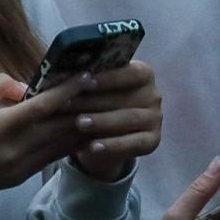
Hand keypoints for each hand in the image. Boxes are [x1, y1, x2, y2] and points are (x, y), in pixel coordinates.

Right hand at [0, 72, 89, 219]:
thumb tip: (28, 86)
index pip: (44, 106)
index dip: (69, 89)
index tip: (87, 75)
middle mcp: (14, 150)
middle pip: (60, 125)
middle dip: (83, 105)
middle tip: (102, 87)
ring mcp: (20, 167)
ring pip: (62, 144)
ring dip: (82, 125)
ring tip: (100, 106)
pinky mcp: (22, 178)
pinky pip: (52, 156)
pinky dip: (69, 141)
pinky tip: (81, 128)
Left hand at [67, 60, 162, 180]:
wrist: (102, 140)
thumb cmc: (95, 105)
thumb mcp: (92, 92)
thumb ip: (86, 82)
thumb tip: (64, 73)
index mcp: (143, 74)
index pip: (130, 72)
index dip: (108, 77)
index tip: (84, 81)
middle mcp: (153, 94)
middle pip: (125, 97)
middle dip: (94, 101)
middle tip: (68, 104)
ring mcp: (155, 118)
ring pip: (129, 118)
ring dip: (103, 121)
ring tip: (79, 123)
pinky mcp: (153, 140)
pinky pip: (134, 143)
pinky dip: (114, 145)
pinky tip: (94, 146)